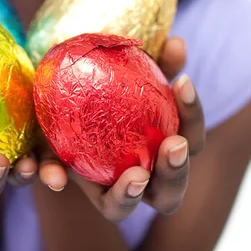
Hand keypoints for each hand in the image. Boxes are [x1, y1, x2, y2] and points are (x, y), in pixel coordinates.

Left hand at [37, 37, 205, 219]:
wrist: (59, 94)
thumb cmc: (109, 84)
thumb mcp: (130, 69)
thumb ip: (154, 61)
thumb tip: (178, 43)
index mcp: (162, 149)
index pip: (190, 139)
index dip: (193, 115)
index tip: (183, 82)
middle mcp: (141, 177)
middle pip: (169, 193)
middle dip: (177, 172)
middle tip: (172, 144)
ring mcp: (107, 188)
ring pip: (121, 207)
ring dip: (130, 195)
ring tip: (135, 176)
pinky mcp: (71, 186)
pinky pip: (77, 193)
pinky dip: (64, 181)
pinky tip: (57, 175)